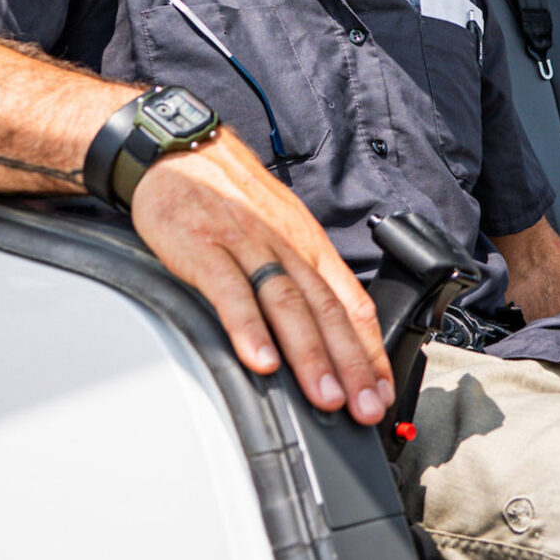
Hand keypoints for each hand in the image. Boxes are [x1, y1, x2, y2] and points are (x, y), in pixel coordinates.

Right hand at [130, 133, 394, 423]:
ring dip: (310, 355)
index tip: (381, 392)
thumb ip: (298, 275)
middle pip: (326, 310)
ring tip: (325, 397)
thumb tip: (324, 330)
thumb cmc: (228, 196)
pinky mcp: (204, 249)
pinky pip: (231, 293)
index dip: (369, 350)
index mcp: (306, 244)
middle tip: (365, 408)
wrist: (178, 150)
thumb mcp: (277, 227)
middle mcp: (285, 245)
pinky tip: (260, 360)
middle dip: (351, 365)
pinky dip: (248, 329)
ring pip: (287, 304)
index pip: (350, 302)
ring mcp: (246, 246)